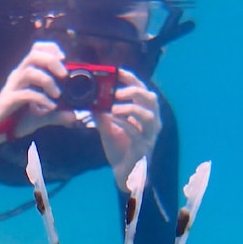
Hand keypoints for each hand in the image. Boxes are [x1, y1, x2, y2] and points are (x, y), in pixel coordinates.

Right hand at [0, 41, 78, 143]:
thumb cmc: (17, 118)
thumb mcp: (41, 115)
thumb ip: (57, 115)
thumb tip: (73, 116)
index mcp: (25, 73)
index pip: (35, 50)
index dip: (50, 48)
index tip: (64, 58)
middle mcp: (18, 76)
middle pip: (33, 56)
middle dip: (51, 61)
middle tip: (64, 75)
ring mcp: (12, 87)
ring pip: (29, 72)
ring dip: (47, 81)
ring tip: (57, 94)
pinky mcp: (8, 100)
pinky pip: (25, 94)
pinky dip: (40, 99)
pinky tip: (50, 107)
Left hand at [96, 67, 161, 190]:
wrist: (123, 171)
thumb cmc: (119, 147)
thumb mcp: (108, 126)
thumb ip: (102, 113)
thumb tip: (90, 99)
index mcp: (145, 112)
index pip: (142, 89)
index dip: (131, 79)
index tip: (117, 72)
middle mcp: (152, 121)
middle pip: (150, 98)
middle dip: (134, 91)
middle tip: (117, 92)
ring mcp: (149, 134)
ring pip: (148, 115)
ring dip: (130, 108)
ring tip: (114, 107)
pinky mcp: (143, 147)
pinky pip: (136, 132)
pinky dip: (124, 123)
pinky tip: (112, 119)